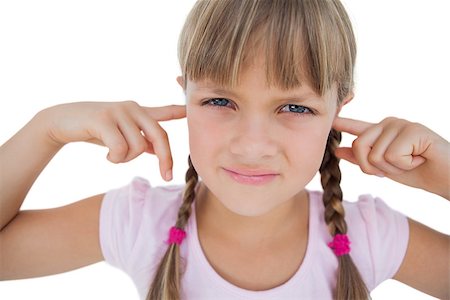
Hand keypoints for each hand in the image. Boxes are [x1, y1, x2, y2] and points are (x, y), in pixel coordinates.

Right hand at [39, 101, 185, 180]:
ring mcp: (119, 111)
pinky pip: (120, 148)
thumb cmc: (95, 130)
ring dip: (126, 160)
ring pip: (137, 147)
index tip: (194, 110)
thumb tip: (156, 151)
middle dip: (165, 159)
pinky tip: (106, 156)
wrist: (63, 121)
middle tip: (167, 176)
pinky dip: (115, 159)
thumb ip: (140, 140)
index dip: (180, 110)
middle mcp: (133, 108)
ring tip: (114, 156)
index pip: (165, 111)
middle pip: (159, 136)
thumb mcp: (121, 134)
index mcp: (139, 111)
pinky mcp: (104, 118)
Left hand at [333, 117, 449, 198]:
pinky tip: (420, 158)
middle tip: (398, 167)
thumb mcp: (384, 168)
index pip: (357, 127)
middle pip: (360, 146)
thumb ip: (362, 158)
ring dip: (394, 168)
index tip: (329, 118)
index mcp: (380, 132)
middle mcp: (388, 124)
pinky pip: (392, 156)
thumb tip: (338, 150)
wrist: (447, 178)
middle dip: (374, 167)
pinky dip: (406, 165)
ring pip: (376, 155)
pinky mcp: (413, 130)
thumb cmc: (418, 172)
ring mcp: (401, 124)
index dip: (342, 122)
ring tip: (412, 161)